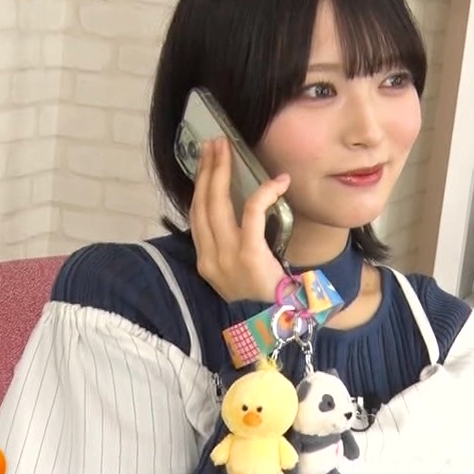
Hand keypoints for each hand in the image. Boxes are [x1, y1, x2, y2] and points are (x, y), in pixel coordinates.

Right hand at [189, 138, 291, 303]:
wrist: (277, 328)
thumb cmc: (264, 301)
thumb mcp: (240, 276)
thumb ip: (233, 250)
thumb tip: (238, 217)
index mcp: (205, 263)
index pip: (196, 216)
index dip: (200, 186)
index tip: (205, 162)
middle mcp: (209, 259)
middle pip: (202, 204)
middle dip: (207, 170)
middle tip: (214, 144)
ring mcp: (225, 258)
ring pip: (218, 204)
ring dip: (222, 172)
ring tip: (227, 150)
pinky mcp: (248, 255)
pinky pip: (250, 213)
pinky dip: (263, 194)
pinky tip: (277, 181)